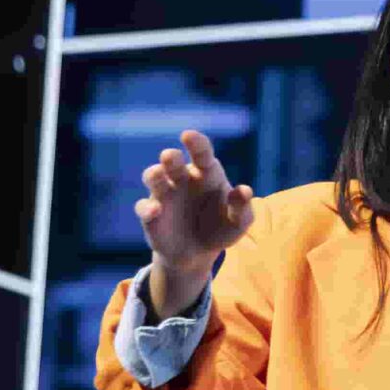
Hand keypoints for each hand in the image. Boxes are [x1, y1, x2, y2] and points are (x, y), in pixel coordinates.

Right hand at [136, 129, 253, 272]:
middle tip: (171, 156)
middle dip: (171, 158)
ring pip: (153, 177)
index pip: (202, 153)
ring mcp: (164, 194)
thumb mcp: (238, 222)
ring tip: (158, 174)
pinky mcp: (150, 214)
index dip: (195, 143)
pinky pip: (144, 207)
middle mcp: (182, 179)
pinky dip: (147, 208)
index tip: (188, 135)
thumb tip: (245, 191)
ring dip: (154, 175)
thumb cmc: (221, 229)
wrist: (197, 254)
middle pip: (174, 161)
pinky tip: (155, 211)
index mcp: (207, 174)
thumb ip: (242, 206)